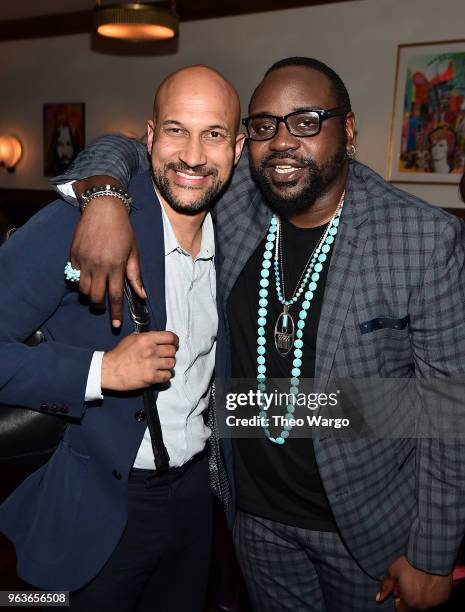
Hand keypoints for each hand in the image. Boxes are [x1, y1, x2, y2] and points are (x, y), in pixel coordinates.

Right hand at [70, 177, 145, 327]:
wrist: (104, 208)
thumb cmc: (123, 230)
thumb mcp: (134, 252)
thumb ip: (135, 275)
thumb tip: (142, 295)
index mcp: (116, 266)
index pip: (115, 296)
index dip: (115, 312)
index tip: (115, 324)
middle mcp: (99, 265)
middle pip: (95, 296)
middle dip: (99, 305)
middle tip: (103, 305)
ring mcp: (84, 260)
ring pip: (82, 288)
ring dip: (88, 294)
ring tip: (95, 292)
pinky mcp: (74, 254)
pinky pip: (74, 275)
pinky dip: (79, 280)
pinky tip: (86, 277)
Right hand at [101, 331, 177, 390]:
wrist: (109, 370)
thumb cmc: (119, 354)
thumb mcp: (131, 338)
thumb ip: (146, 337)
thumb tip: (159, 338)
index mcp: (146, 339)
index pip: (170, 337)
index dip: (174, 340)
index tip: (174, 343)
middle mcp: (151, 350)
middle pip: (172, 351)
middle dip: (170, 353)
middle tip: (166, 355)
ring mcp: (151, 364)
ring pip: (172, 363)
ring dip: (169, 364)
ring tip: (163, 365)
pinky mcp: (151, 377)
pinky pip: (167, 376)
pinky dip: (166, 375)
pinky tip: (161, 374)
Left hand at [377, 555, 451, 609]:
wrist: (432, 556)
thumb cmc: (410, 563)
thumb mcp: (393, 571)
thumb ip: (386, 586)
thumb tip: (378, 599)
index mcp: (409, 602)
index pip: (401, 611)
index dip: (398, 603)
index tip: (399, 594)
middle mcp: (422, 606)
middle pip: (413, 608)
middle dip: (410, 599)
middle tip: (410, 585)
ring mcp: (434, 603)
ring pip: (425, 605)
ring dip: (421, 598)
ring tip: (420, 582)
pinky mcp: (444, 599)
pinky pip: (435, 600)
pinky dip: (431, 595)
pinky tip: (429, 583)